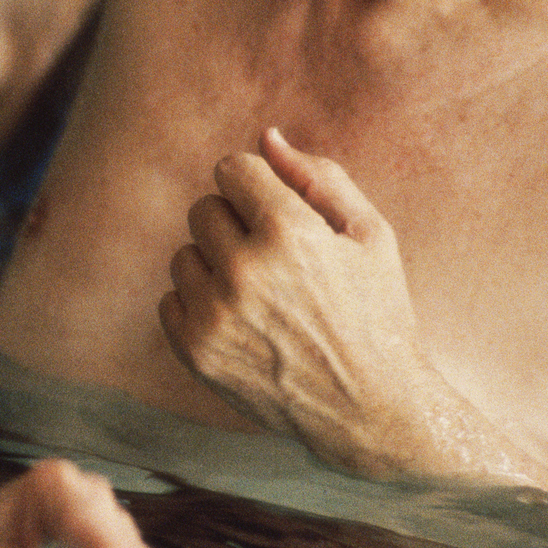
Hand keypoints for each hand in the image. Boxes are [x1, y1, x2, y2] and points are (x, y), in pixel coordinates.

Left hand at [159, 128, 436, 477]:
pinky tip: (244, 326)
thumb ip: (318, 176)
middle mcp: (245, 271)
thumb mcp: (370, 235)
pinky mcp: (194, 350)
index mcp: (291, 234)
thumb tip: (266, 137)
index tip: (278, 215)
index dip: (256, 188)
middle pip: (204, 208)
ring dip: (216, 267)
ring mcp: (215, 314)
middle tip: (278, 263)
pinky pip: (170, 298)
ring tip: (264, 299)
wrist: (372, 410)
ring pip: (184, 254)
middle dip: (236, 225)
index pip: (231, 168)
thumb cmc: (377, 313)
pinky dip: (200, 307)